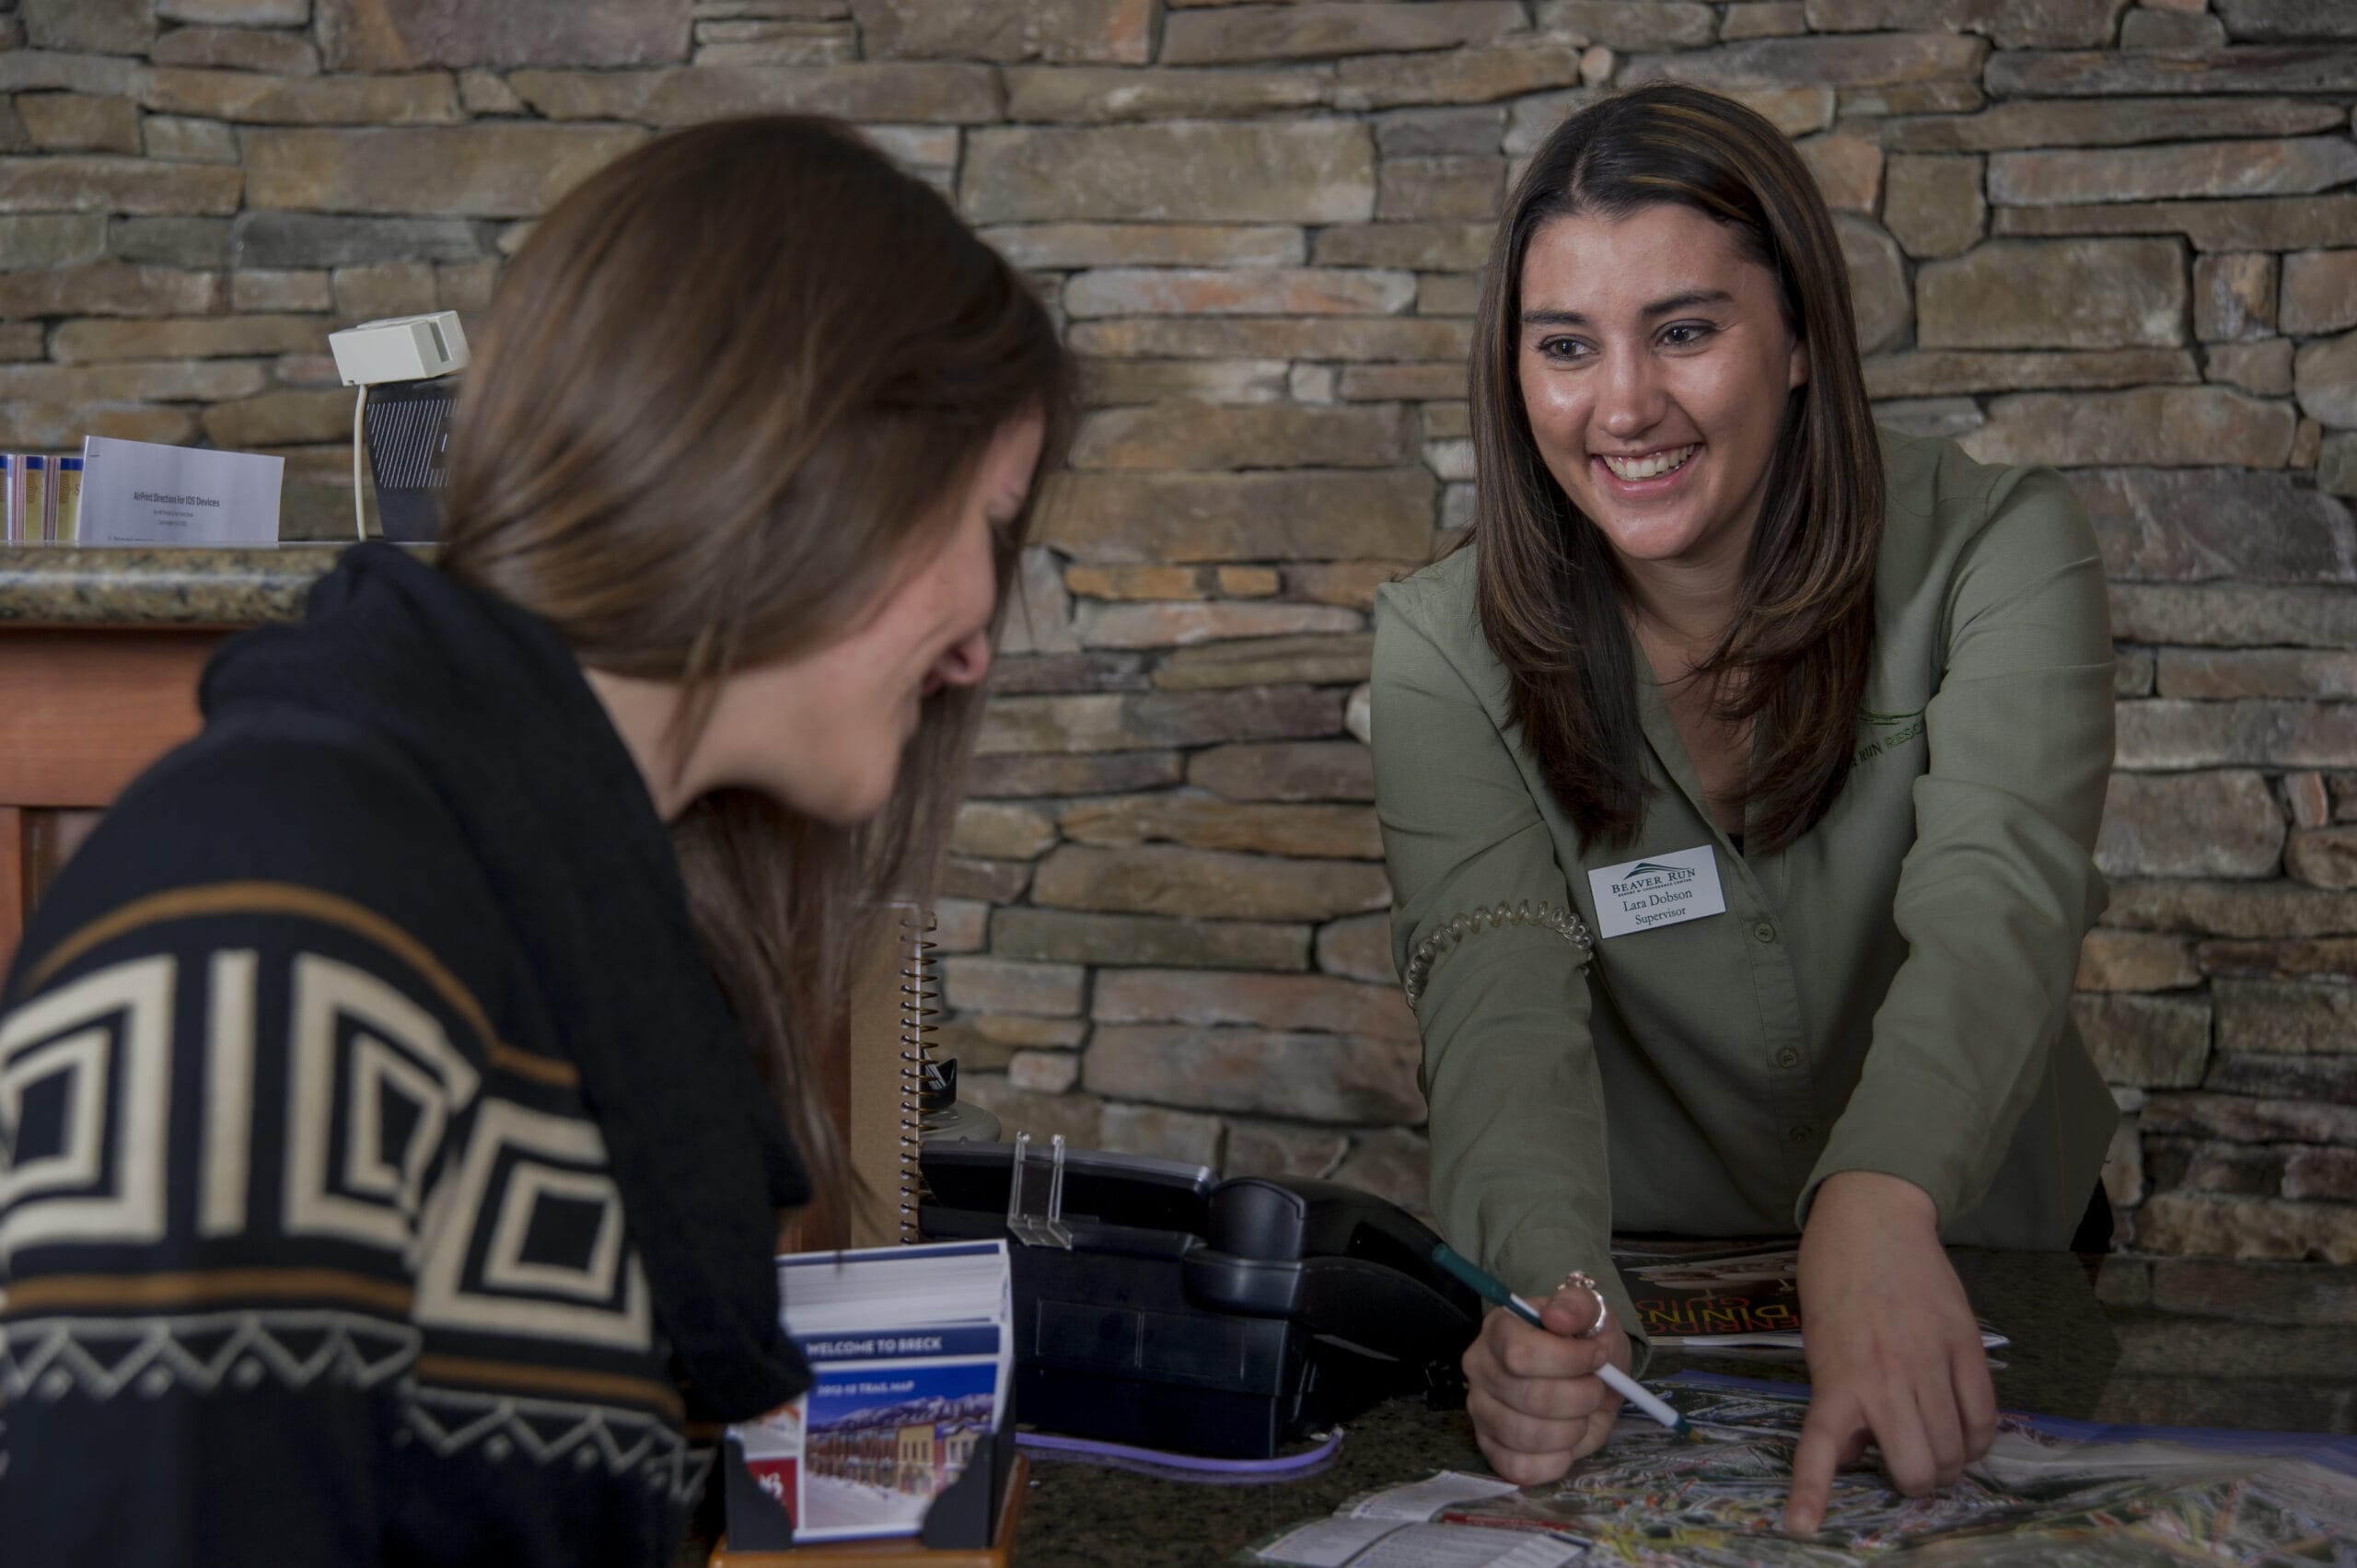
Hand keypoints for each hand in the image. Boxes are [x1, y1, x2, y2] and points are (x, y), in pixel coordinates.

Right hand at [1462, 1279, 1633, 1485]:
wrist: (1592, 1376)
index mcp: (1499, 1330)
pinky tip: (1565, 1442)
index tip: (1598, 1356)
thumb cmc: (1586, 1342)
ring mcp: (1481, 1412)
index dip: (1571, 1361)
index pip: (1522, 1354)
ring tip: (1581, 1413)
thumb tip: (1555, 1318)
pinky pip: (1521, 1469)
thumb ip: (1577, 1306)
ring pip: (1528, 1437)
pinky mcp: (1491, 1449)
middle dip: (1581, 1397)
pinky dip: (1556, 1461)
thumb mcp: (1593, 1314)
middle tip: (1595, 1388)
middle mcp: (1480, 1370)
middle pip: (1532, 1399)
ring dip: (1573, 1429)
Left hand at [1784, 1171, 1995, 1533]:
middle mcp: (1887, 1375)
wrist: (1873, 1216)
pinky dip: (1978, 1440)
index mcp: (1838, 1375)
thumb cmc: (1834, 1279)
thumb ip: (1839, 1399)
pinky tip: (1966, 1436)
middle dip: (1913, 1484)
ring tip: (1936, 1454)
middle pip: (1917, 1466)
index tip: (1802, 1528)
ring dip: (1947, 1465)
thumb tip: (1855, 1454)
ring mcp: (1932, 1361)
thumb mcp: (1818, 1343)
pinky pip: (1985, 1417)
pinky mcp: (1967, 1345)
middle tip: (1905, 1472)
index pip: (1821, 1446)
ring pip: (1955, 1449)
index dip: (1811, 1492)